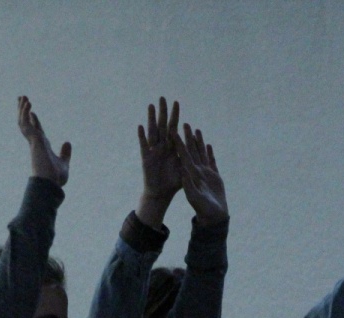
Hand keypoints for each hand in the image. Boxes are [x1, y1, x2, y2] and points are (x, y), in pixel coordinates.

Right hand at [18, 95, 70, 186]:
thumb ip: (65, 153)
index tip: (32, 112)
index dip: (34, 122)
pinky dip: (25, 113)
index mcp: (42, 147)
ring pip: (23, 122)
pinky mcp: (33, 140)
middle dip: (24, 112)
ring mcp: (33, 142)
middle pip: (27, 124)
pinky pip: (26, 124)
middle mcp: (36, 143)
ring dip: (22, 109)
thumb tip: (67, 142)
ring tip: (23, 97)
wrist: (51, 183)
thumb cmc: (56, 177)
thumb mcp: (64, 162)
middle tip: (22, 99)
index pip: (37, 131)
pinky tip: (27, 104)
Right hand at [136, 97, 181, 228]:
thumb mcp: (186, 169)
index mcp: (172, 147)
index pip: (174, 128)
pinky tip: (140, 126)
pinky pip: (144, 146)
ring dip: (152, 119)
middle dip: (163, 112)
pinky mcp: (146, 159)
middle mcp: (162, 146)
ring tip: (151, 106)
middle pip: (162, 126)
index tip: (177, 102)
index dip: (175, 116)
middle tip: (163, 97)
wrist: (162, 194)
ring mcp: (154, 151)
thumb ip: (191, 159)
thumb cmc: (174, 182)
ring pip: (152, 131)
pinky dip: (142, 137)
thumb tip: (203, 149)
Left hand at [174, 122, 227, 225]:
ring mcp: (205, 173)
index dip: (179, 143)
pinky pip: (211, 161)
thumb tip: (183, 171)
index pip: (183, 155)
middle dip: (188, 137)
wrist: (214, 217)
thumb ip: (189, 184)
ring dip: (198, 142)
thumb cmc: (204, 209)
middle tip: (184, 123)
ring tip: (196, 130)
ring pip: (201, 153)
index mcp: (191, 174)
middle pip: (191, 151)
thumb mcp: (194, 197)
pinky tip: (207, 145)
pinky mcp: (214, 176)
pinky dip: (209, 153)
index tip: (174, 131)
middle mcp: (196, 171)